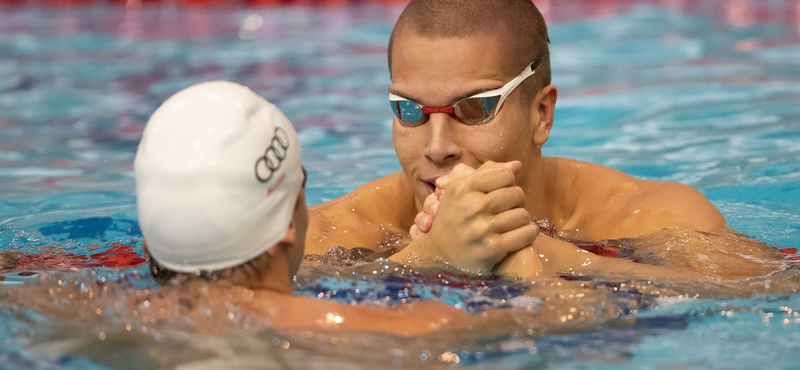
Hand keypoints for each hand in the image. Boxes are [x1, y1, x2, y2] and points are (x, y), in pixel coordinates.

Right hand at [402, 161, 538, 272]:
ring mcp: (482, 228)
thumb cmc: (454, 217)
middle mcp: (472, 206)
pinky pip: (526, 233)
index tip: (502, 192)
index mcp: (463, 188)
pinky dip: (528, 233)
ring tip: (512, 223)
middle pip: (517, 194)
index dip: (508, 183)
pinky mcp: (493, 248)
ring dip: (522, 220)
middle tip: (508, 209)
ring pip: (523, 215)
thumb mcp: (460, 190)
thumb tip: (516, 165)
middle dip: (517, 202)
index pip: (505, 174)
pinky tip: (521, 234)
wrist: (439, 254)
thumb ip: (486, 173)